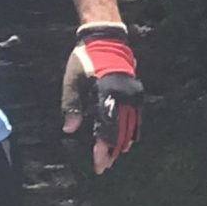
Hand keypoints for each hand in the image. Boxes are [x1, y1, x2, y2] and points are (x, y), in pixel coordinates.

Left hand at [61, 24, 141, 174]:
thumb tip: (70, 129)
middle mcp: (122, 97)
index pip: (106, 129)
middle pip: (120, 132)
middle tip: (103, 166)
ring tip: (113, 157)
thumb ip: (72, 105)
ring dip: (121, 144)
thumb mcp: (73, 79)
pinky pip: (136, 118)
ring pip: (129, 127)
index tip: (99, 164)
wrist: (106, 39)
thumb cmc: (85, 59)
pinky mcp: (135, 92)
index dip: (102, 148)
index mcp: (106, 94)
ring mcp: (131, 95)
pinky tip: (127, 141)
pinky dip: (132, 131)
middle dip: (111, 151)